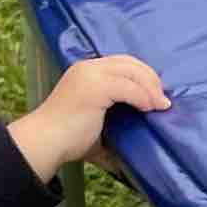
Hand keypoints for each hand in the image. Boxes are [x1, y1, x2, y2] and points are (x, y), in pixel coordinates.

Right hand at [10, 49, 171, 183]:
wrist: (45, 143)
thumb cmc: (67, 140)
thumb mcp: (96, 125)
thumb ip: (116, 122)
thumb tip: (139, 139)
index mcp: (86, 72)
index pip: (123, 63)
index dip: (143, 76)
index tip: (155, 96)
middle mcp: (88, 68)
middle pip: (130, 63)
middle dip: (151, 79)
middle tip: (162, 102)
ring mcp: (90, 75)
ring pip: (133, 72)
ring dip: (151, 89)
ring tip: (160, 106)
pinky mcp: (94, 87)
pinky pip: (128, 87)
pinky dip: (143, 96)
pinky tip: (148, 109)